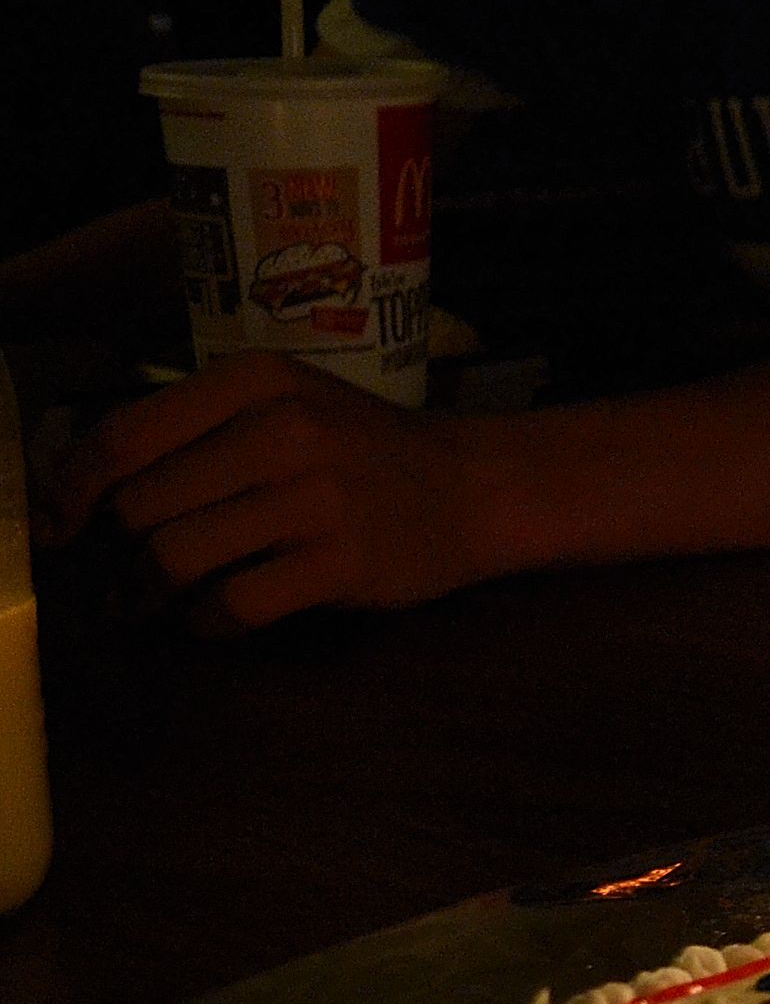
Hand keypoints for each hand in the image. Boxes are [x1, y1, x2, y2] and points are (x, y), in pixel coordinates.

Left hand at [47, 353, 503, 626]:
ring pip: (176, 557)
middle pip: (142, 505)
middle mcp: (283, 431)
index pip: (125, 435)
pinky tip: (213, 617)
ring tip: (151, 603)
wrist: (477, 487)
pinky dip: (206, 622)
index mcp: (258, 382)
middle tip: (125, 571)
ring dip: (149, 592)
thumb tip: (89, 491)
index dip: (73, 489)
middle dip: (120, 549)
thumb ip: (198, 429)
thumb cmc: (364, 448)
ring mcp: (315, 499)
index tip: (59, 525)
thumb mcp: (286, 403)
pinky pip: (232, 605)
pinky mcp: (339, 563)